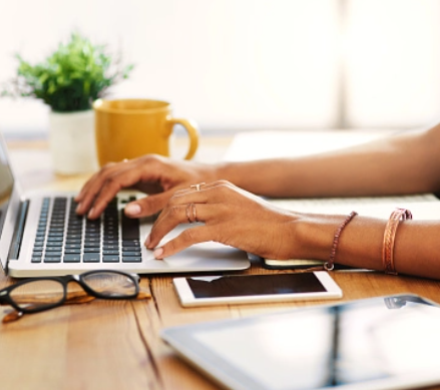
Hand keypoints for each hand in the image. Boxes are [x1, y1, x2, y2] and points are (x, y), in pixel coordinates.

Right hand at [75, 155, 217, 218]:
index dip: (102, 197)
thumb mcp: (177, 196)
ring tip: (82, 202)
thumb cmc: (198, 184)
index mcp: (149, 165)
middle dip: (92, 191)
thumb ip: (153, 204)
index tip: (94, 213)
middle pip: (107, 173)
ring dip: (94, 186)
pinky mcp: (143, 171)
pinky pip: (118, 174)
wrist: (211, 175)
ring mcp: (142, 165)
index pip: (116, 179)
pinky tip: (97, 193)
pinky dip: (104, 184)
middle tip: (81, 209)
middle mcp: (142, 161)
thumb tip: (128, 210)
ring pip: (109, 171)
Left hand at [145, 180, 301, 259]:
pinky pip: (188, 235)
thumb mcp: (238, 205)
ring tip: (152, 245)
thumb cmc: (267, 222)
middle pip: (174, 201)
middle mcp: (217, 193)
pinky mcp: (224, 227)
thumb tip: (195, 220)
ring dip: (159, 231)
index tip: (155, 221)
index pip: (182, 193)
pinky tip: (164, 253)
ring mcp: (220, 209)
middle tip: (149, 236)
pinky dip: (171, 245)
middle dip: (157, 220)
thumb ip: (218, 206)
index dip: (163, 208)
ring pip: (177, 215)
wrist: (290, 229)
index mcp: (220, 186)